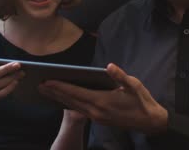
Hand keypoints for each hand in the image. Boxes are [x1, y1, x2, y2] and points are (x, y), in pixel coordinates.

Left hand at [39, 63, 167, 134]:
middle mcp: (96, 111)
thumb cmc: (141, 101)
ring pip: (72, 107)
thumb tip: (108, 66)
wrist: (149, 122)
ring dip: (58, 99)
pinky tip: (62, 100)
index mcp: (102, 101)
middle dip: (54, 93)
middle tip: (39, 85)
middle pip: (70, 101)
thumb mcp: (134, 85)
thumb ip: (120, 76)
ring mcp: (96, 117)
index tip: (47, 81)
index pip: (76, 93)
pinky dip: (68, 104)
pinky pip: (78, 111)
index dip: (60, 87)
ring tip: (45, 91)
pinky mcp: (98, 119)